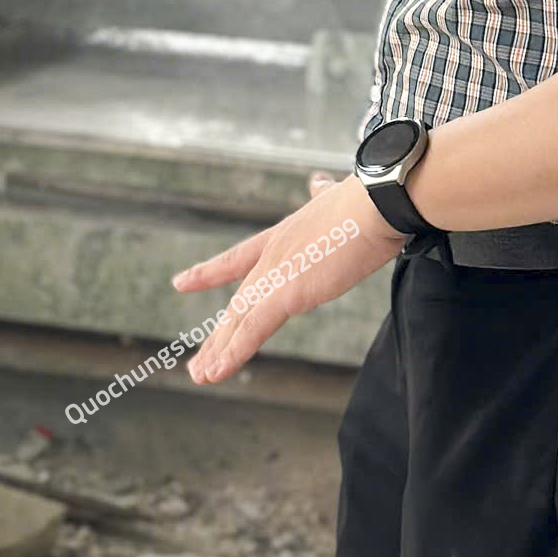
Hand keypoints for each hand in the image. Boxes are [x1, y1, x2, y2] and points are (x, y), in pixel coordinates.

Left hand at [172, 178, 405, 383]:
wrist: (375, 206)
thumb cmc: (365, 203)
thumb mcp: (334, 197)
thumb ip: (322, 195)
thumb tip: (318, 182)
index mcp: (282, 236)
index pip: (239, 258)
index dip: (211, 272)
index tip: (182, 281)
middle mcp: (272, 257)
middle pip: (238, 301)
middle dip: (218, 334)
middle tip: (198, 360)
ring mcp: (276, 275)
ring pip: (239, 319)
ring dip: (220, 350)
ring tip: (201, 374)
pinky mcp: (287, 293)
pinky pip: (253, 329)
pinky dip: (233, 352)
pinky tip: (217, 372)